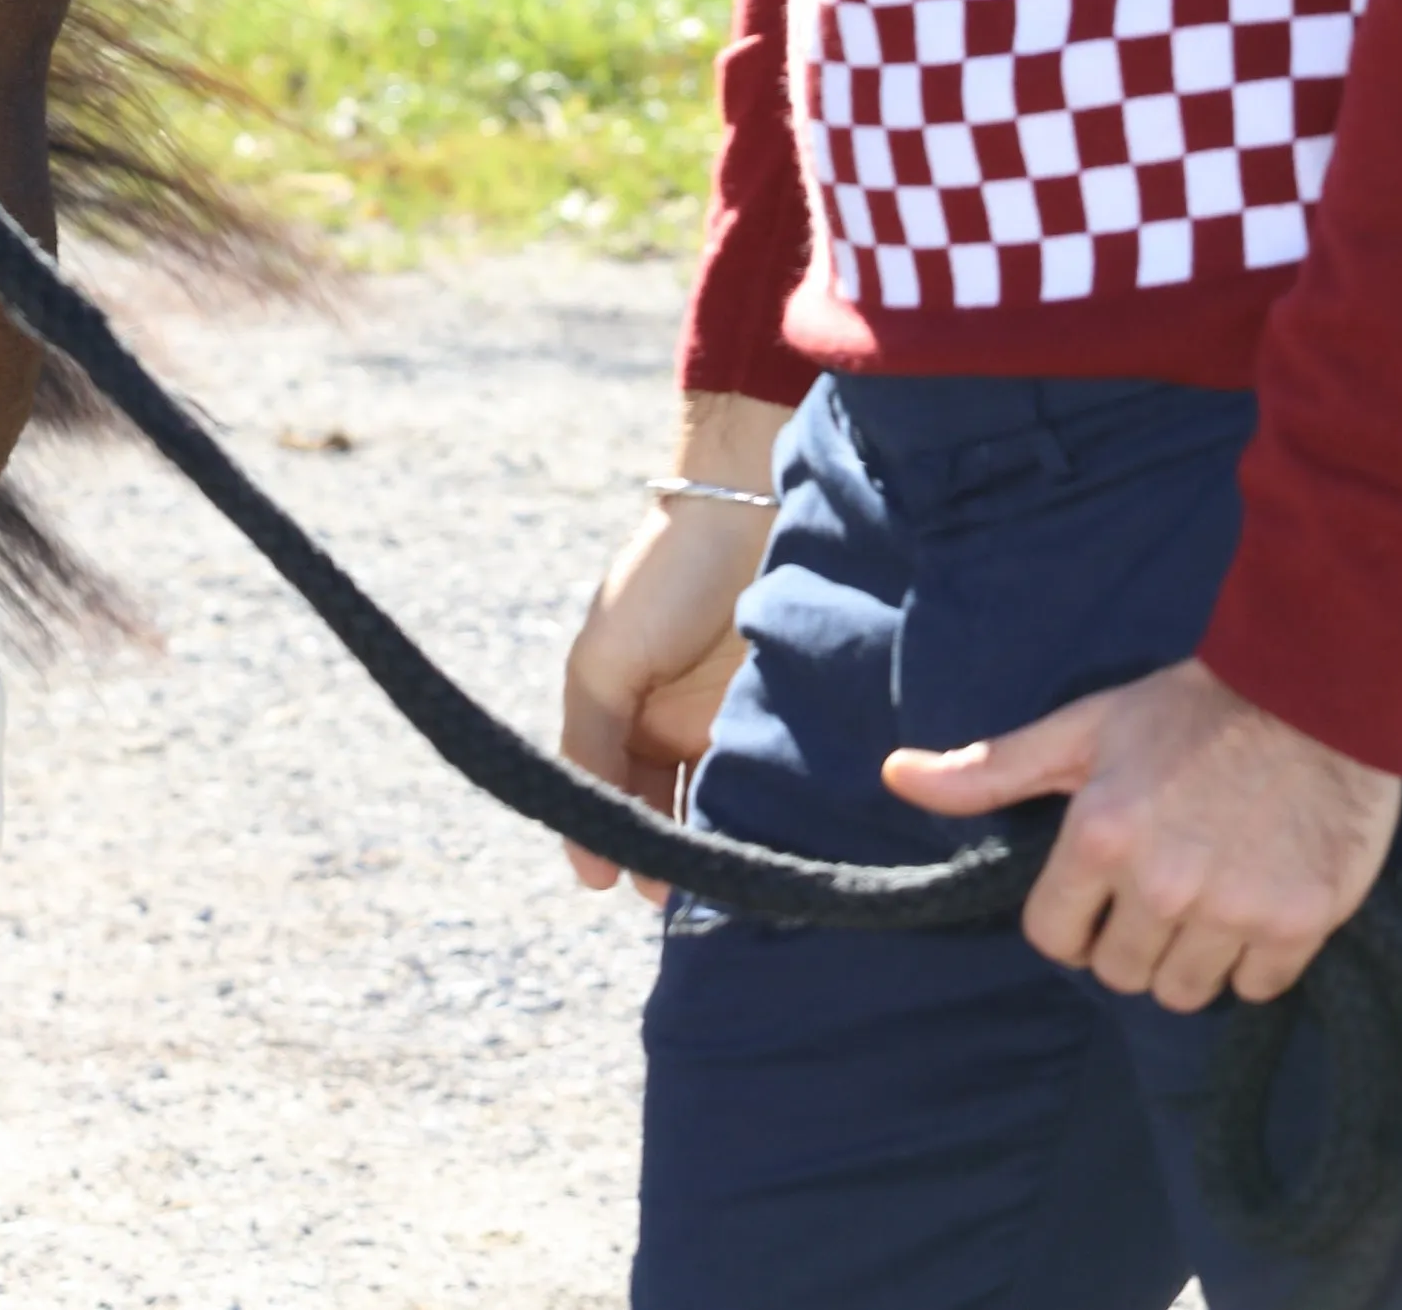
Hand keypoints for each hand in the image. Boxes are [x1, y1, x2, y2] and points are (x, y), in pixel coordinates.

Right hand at [558, 390, 793, 896]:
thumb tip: (587, 868)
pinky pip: (800, 790)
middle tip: (705, 896)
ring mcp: (758, 730)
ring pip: (746, 816)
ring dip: (743, 849)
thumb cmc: (661, 577)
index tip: (648, 888)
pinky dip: (792, 821)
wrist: (745, 505)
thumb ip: (588, 753)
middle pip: (693, 822)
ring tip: (750, 879)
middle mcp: (698, 736)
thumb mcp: (602, 664)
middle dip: (695, 864)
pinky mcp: (814, 725)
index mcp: (642, 727)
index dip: (637, 853)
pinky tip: (794, 846)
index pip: (634, 812)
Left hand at [885, 657, 1400, 1010]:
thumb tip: (896, 775)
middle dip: (1128, 939)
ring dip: (1188, 956)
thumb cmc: (1188, 709)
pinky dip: (1252, 960)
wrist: (1313, 690)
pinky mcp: (1297, 925)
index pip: (1054, 938)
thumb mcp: (1083, 729)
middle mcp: (1162, 884)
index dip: (1070, 919)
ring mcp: (1232, 910)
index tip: (1096, 890)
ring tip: (1204, 897)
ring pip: (1185, 991)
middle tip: (1157, 886)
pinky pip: (1255, 989)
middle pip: (1121, 974)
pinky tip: (1254, 902)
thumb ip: (992, 768)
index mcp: (1100, 836)